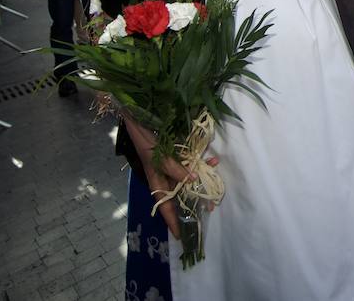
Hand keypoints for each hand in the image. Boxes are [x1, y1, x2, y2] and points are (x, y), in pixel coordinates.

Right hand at [123, 115, 218, 239]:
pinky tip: (213, 160)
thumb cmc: (143, 138)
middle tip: (210, 208)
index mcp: (156, 181)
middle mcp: (164, 176)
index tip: (180, 236)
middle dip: (195, 201)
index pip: (165, 206)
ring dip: (202, 181)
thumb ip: (173, 167)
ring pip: (188, 179)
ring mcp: (171, 166)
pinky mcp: (176, 155)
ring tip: (216, 186)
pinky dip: (202, 162)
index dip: (172, 221)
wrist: (137, 118)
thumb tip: (191, 181)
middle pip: (180, 194)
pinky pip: (191, 162)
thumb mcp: (156, 155)